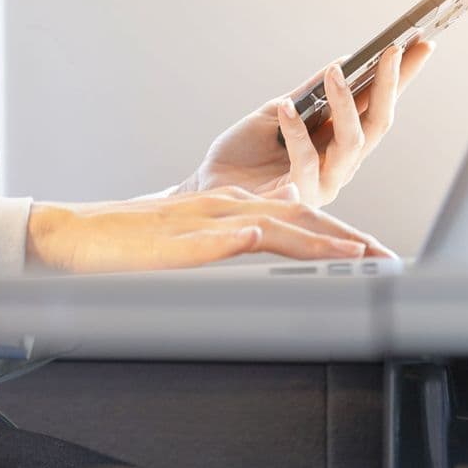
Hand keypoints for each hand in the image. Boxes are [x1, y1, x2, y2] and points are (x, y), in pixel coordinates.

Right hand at [25, 188, 392, 273]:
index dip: (345, 236)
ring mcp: (203, 223)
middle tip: (389, 260)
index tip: (381, 258)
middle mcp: (227, 207)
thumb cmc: (135, 245)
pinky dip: (236, 238)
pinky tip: (257, 237)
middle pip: (300, 218)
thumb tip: (274, 225)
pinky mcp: (174, 240)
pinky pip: (210, 239)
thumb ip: (235, 228)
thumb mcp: (197, 237)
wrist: (79, 238)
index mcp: (234, 208)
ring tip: (353, 254)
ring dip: (314, 240)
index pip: (302, 219)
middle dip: (350, 239)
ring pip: (268, 225)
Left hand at [179, 41, 433, 207]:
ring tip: (334, 72)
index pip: (379, 105)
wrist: (209, 188)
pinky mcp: (299, 196)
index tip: (421, 42)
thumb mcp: (278, 113)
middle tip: (392, 50)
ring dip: (346, 104)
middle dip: (390, 84)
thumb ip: (309, 95)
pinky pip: (306, 161)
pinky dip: (296, 131)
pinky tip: (286, 107)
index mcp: (339, 142)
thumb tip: (342, 63)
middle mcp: (341, 164)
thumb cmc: (243, 155)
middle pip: (379, 123)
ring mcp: (324, 182)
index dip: (402, 76)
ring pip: (353, 142)